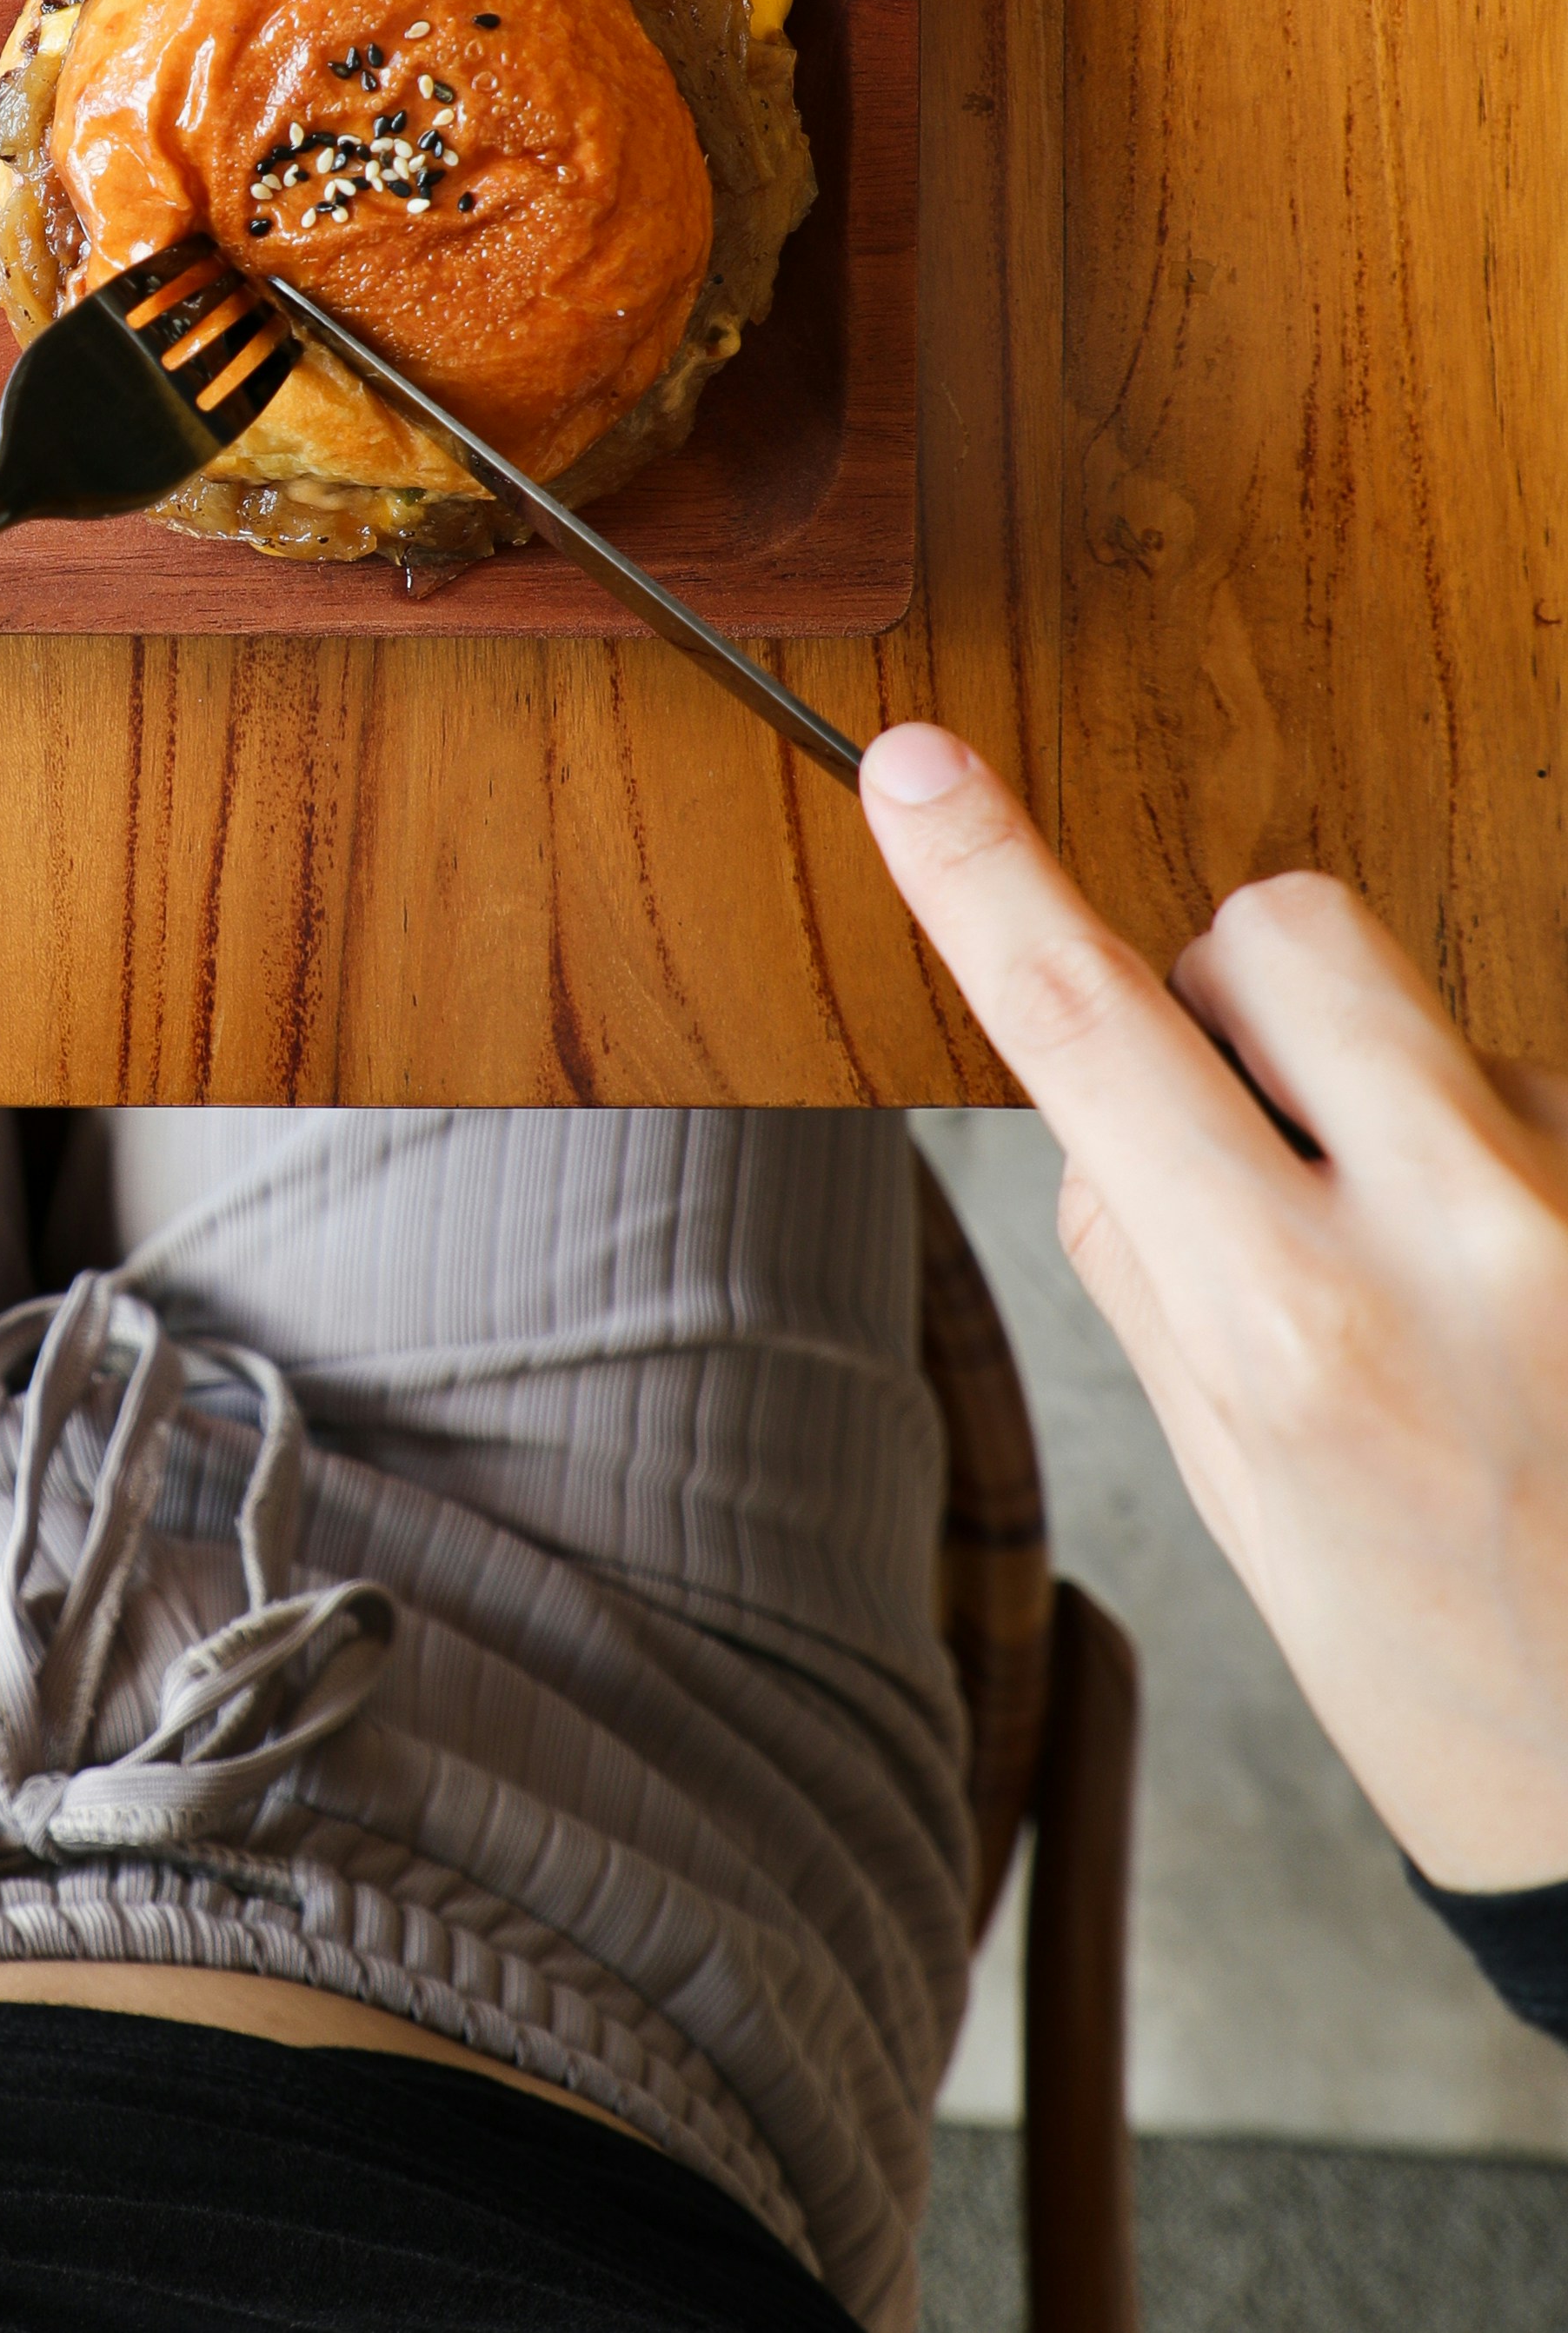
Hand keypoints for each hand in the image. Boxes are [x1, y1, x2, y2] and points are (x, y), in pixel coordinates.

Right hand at [860, 720, 1567, 1897]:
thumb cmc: (1432, 1659)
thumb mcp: (1230, 1482)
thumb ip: (1147, 1256)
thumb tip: (1109, 1093)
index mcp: (1295, 1331)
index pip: (1089, 1035)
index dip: (984, 882)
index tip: (915, 763)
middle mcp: (1458, 1241)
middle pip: (1281, 928)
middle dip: (1226, 978)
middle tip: (1243, 1123)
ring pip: (1422, 1018)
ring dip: (1386, 1102)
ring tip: (1437, 1302)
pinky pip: (1528, 1095)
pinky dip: (1490, 1170)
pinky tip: (1520, 1319)